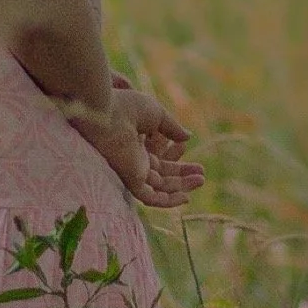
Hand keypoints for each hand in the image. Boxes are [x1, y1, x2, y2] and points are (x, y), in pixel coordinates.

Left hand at [73, 81, 203, 208]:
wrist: (106, 113)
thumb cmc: (127, 107)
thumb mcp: (156, 114)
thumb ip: (172, 127)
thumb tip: (187, 138)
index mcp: (136, 144)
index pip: (159, 156)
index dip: (175, 155)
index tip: (186, 145)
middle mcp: (134, 160)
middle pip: (162, 174)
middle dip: (183, 175)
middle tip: (202, 174)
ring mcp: (133, 171)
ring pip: (160, 187)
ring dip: (181, 187)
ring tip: (200, 180)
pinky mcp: (131, 180)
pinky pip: (151, 198)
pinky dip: (168, 201)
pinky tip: (185, 197)